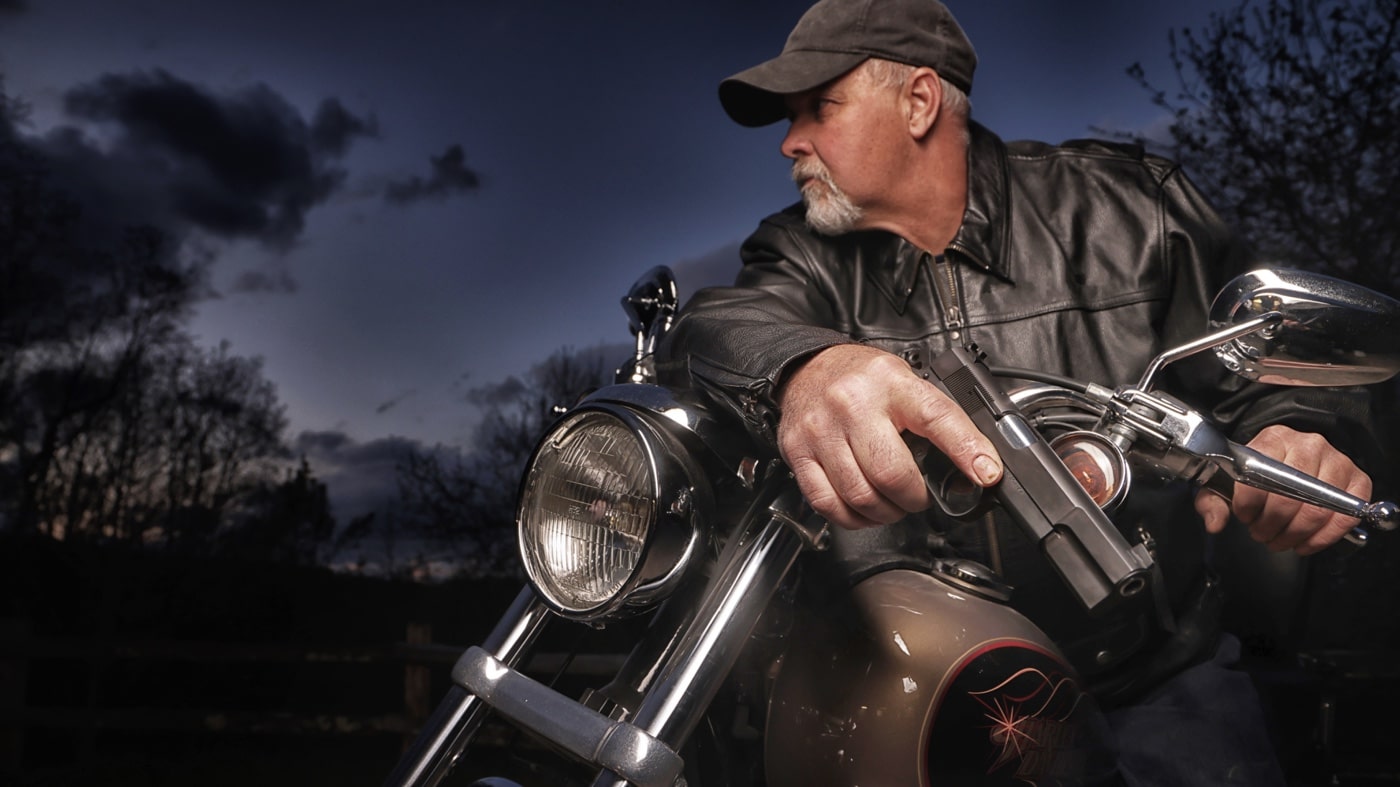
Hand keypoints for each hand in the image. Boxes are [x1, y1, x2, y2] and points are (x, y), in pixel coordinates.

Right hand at [776, 344, 1002, 529]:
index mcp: (891, 383)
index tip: (985, 474)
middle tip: (917, 495)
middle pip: (891, 474)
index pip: (936, 417)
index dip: (965, 450)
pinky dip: (852, 517)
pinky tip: (863, 508)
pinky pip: (828, 503)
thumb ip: (937, 419)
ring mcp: (821, 430)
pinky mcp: (798, 452)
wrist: (807, 368)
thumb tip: (976, 465)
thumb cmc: (862, 380)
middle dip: (914, 498)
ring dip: (885, 512)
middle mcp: (853, 404)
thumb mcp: (906, 383)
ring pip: (860, 496)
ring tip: (891, 503)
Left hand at [1194, 425, 1371, 554]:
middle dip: (1272, 525)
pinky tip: (1305, 542)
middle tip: (1261, 534)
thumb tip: (1215, 523)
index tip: (1244, 516)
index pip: (1260, 474)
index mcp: (1274, 439)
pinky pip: (1346, 516)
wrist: (1293, 456)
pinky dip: (1324, 537)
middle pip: (1291, 496)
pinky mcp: (1357, 481)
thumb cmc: (1260, 471)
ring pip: (1318, 509)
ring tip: (1280, 539)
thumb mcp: (1228, 480)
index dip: (1249, 504)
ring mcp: (1337, 461)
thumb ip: (1213, 500)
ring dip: (1295, 534)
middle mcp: (1309, 445)